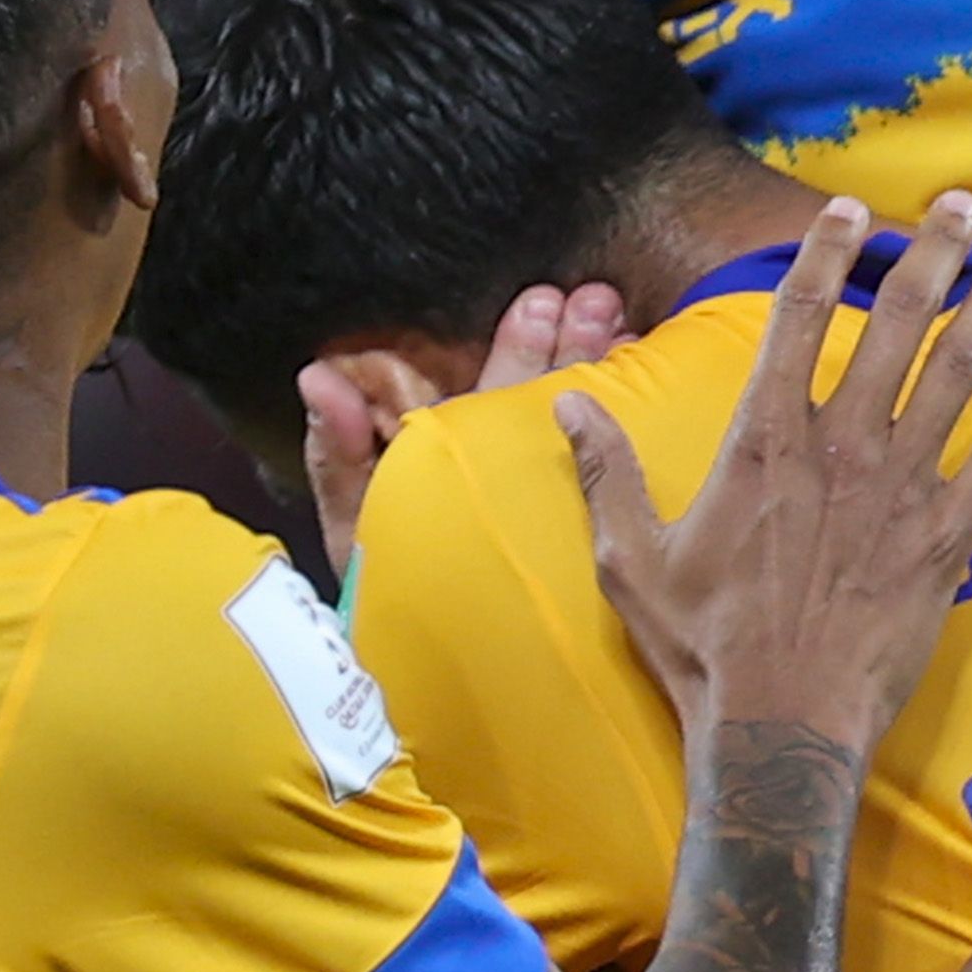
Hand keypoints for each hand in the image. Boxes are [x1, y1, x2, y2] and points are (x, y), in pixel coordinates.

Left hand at [295, 282, 626, 557]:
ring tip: (624, 324)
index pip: (491, 387)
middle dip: (568, 343)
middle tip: (595, 299)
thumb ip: (337, 452)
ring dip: (600, 369)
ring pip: (576, 420)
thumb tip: (315, 375)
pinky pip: (610, 475)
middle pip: (541, 393)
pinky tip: (656, 392)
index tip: (544, 303)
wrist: (425, 671)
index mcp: (455, 454)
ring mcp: (545, 498)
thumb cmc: (383, 589)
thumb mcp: (352, 520)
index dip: (517, 344)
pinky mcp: (581, 535)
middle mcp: (503, 467)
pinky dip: (631, 425)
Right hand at [568, 196, 971, 751]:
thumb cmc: (705, 648)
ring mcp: (900, 487)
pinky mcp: (946, 535)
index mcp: (763, 440)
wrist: (779, 725)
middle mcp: (839, 445)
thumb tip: (567, 406)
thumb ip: (608, 474)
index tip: (848, 206)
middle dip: (931, 254)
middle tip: (961, 202)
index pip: (797, 318)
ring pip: (959, 372)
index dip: (823, 253)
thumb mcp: (632, 561)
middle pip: (895, 325)